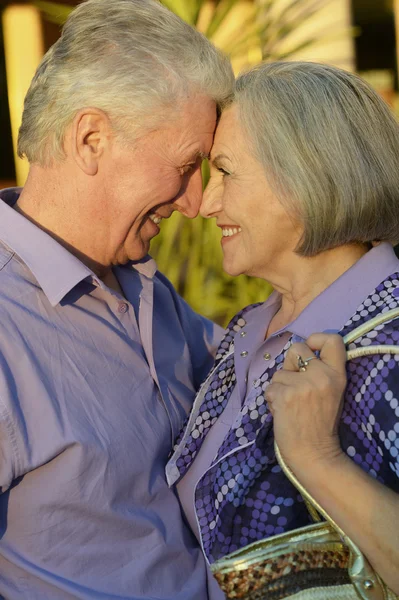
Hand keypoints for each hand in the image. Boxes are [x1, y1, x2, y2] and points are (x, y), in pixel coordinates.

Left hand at [266, 333, 346, 470]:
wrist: (314, 453)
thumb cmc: (319, 423)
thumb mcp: (331, 392)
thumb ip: (320, 371)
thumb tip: (297, 351)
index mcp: (337, 374)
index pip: (333, 339)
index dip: (317, 338)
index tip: (311, 348)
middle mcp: (322, 376)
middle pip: (296, 348)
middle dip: (289, 364)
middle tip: (295, 385)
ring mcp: (302, 385)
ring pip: (278, 372)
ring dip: (279, 387)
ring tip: (291, 405)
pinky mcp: (285, 395)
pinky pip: (269, 388)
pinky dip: (272, 400)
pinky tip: (283, 413)